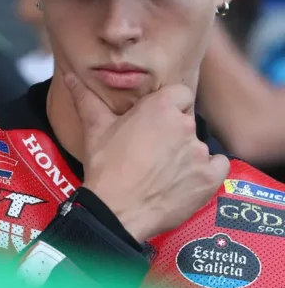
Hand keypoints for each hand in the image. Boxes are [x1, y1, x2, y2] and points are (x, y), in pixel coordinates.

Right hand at [64, 73, 229, 242]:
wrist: (116, 211)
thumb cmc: (105, 167)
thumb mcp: (94, 128)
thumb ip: (86, 98)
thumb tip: (70, 77)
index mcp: (160, 107)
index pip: (180, 93)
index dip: (169, 106)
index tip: (155, 120)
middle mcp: (184, 125)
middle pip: (187, 120)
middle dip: (173, 131)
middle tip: (152, 149)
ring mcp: (200, 152)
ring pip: (198, 144)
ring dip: (186, 153)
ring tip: (163, 170)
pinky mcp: (210, 177)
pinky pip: (218, 165)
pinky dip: (206, 171)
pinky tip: (185, 178)